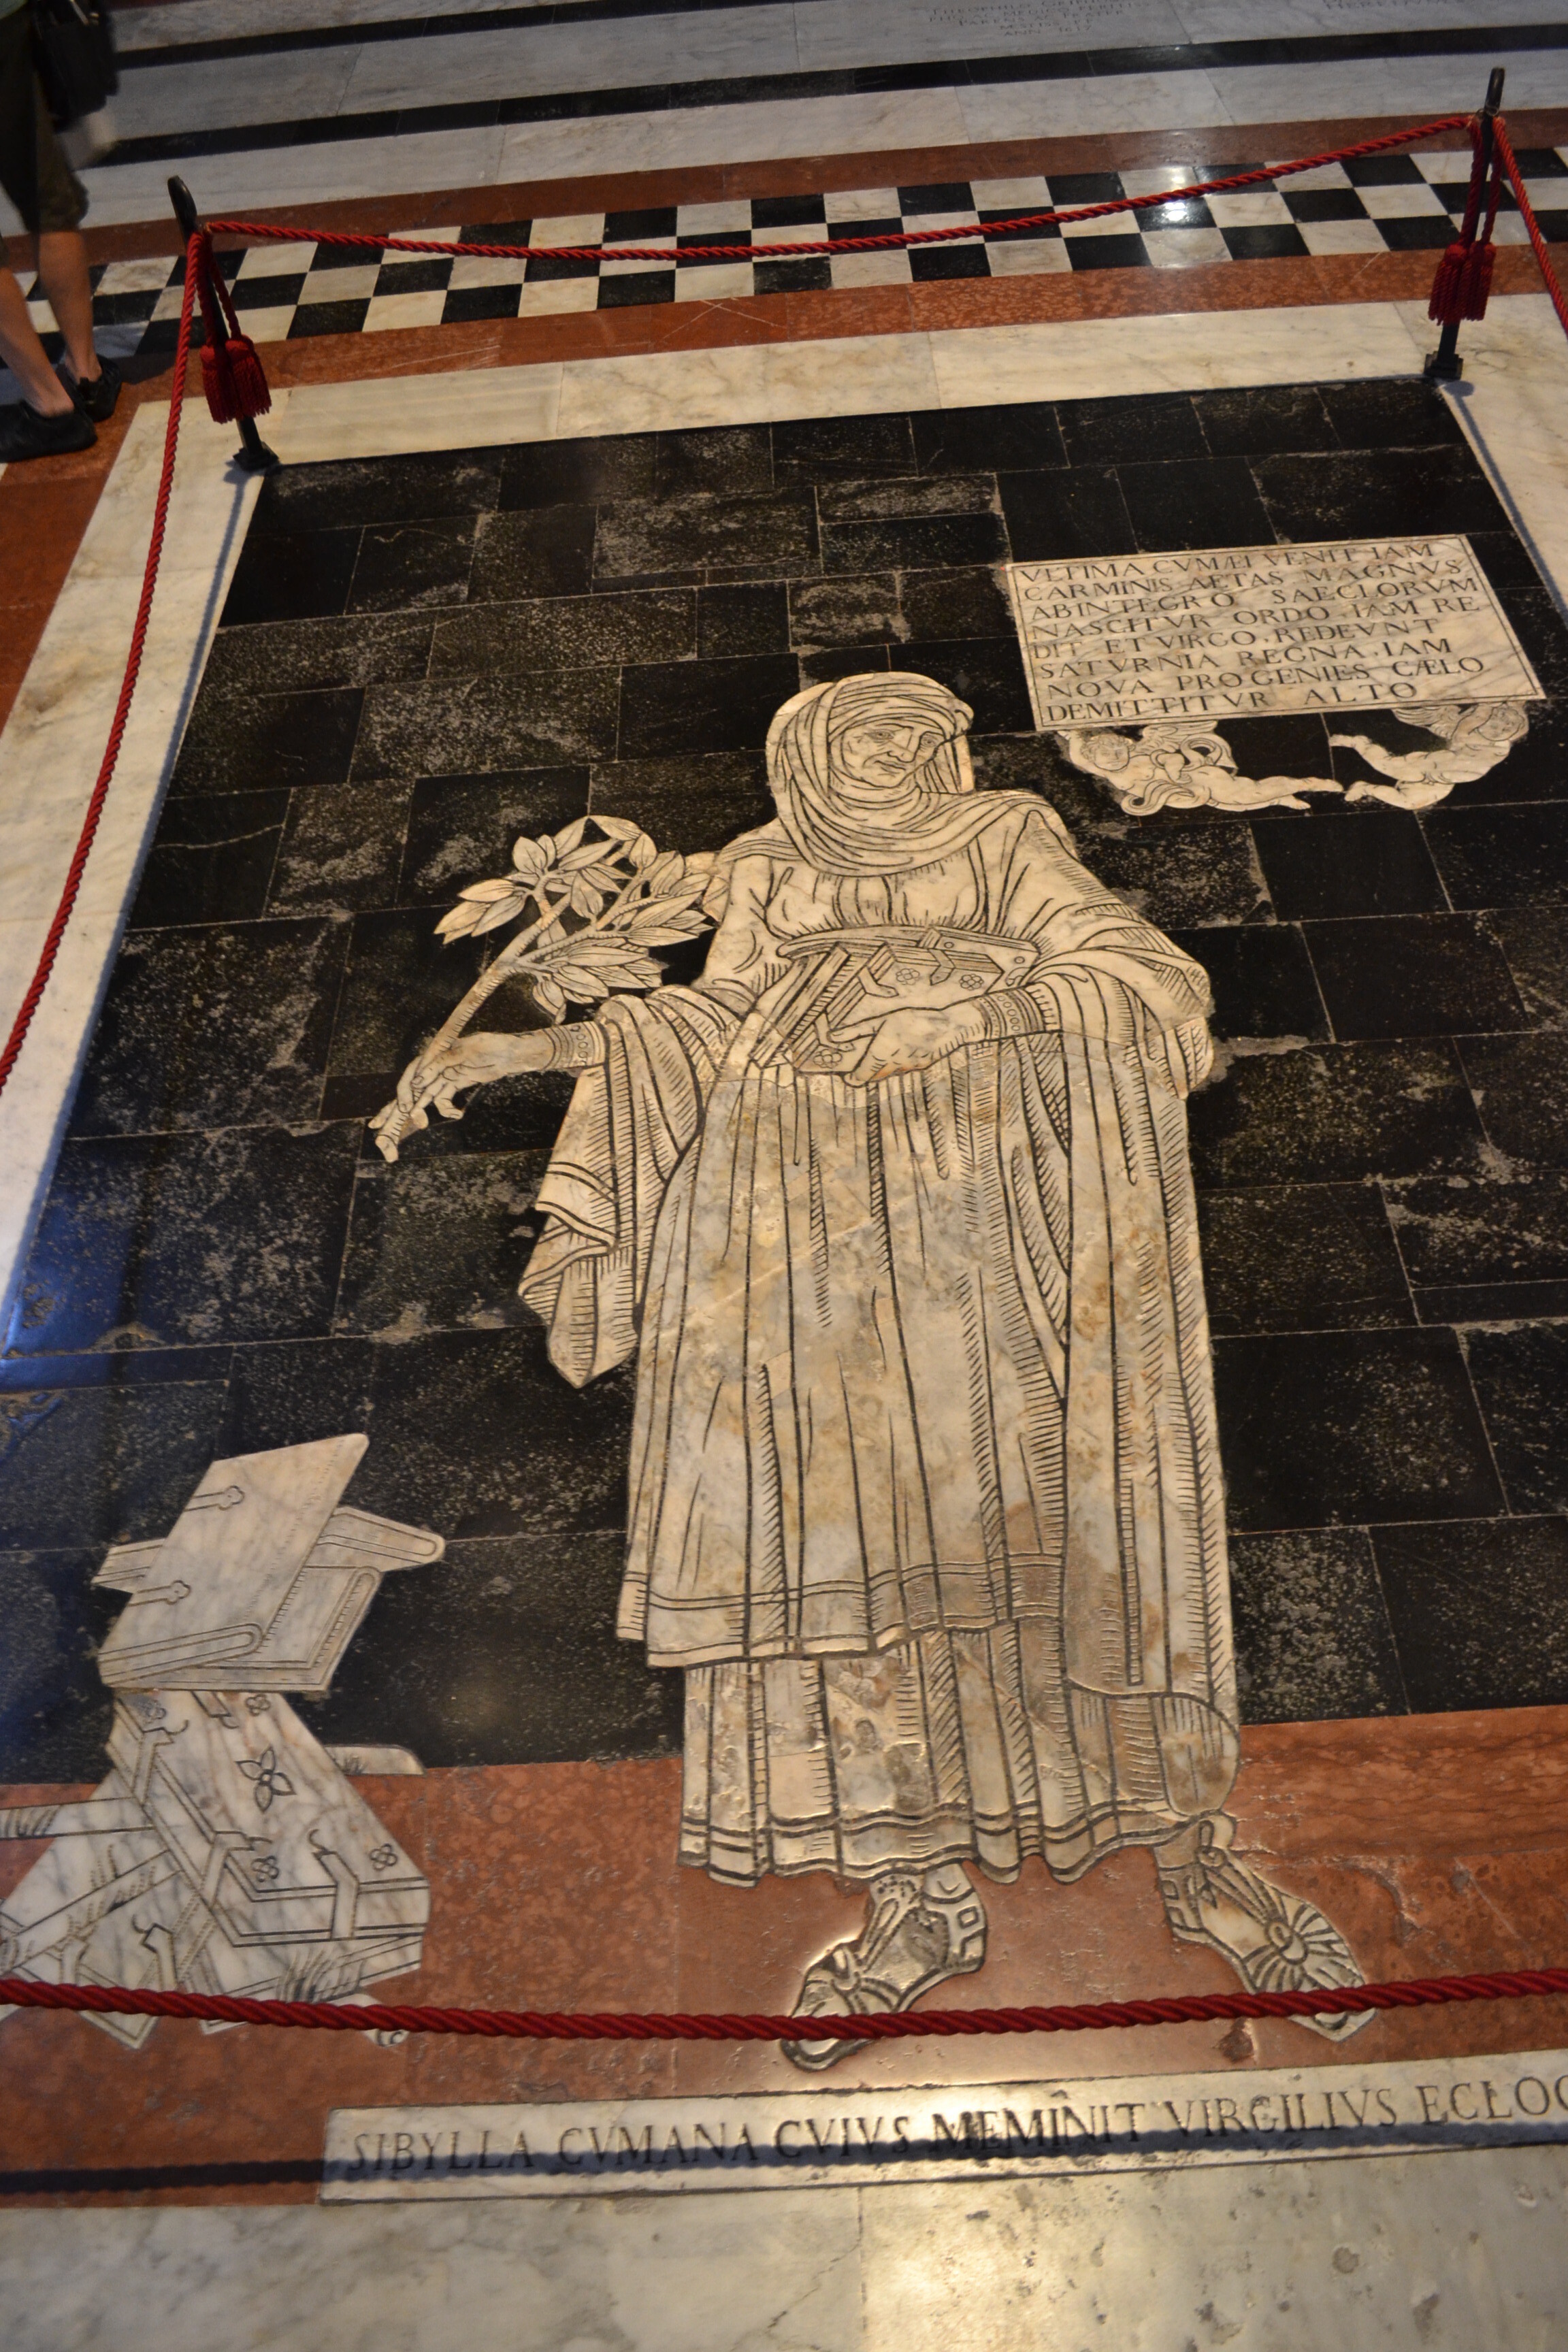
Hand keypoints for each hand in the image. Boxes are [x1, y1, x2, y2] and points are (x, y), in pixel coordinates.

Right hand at [370, 1031, 552, 1160]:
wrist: (513, 1053)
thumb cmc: (493, 1046)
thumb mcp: (469, 1050)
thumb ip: (443, 1062)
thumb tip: (419, 1080)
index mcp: (435, 1055)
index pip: (412, 1074)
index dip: (405, 1091)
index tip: (406, 1108)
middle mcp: (435, 1067)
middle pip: (411, 1089)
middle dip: (395, 1110)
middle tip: (381, 1133)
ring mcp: (444, 1077)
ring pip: (423, 1099)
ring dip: (417, 1115)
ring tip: (418, 1128)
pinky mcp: (454, 1085)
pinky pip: (443, 1101)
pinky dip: (447, 1110)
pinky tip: (458, 1113)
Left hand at [840, 1004, 985, 1085]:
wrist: (946, 1026)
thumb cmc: (910, 1019)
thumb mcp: (879, 1020)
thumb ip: (855, 1032)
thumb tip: (832, 1037)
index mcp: (879, 1056)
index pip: (861, 1077)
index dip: (853, 1078)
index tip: (848, 1076)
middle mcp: (893, 1067)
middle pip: (875, 1076)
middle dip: (868, 1072)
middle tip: (863, 1066)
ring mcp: (908, 1068)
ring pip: (891, 1072)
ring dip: (885, 1067)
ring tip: (885, 1052)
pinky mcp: (922, 1065)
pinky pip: (906, 1067)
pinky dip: (901, 1062)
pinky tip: (905, 1049)